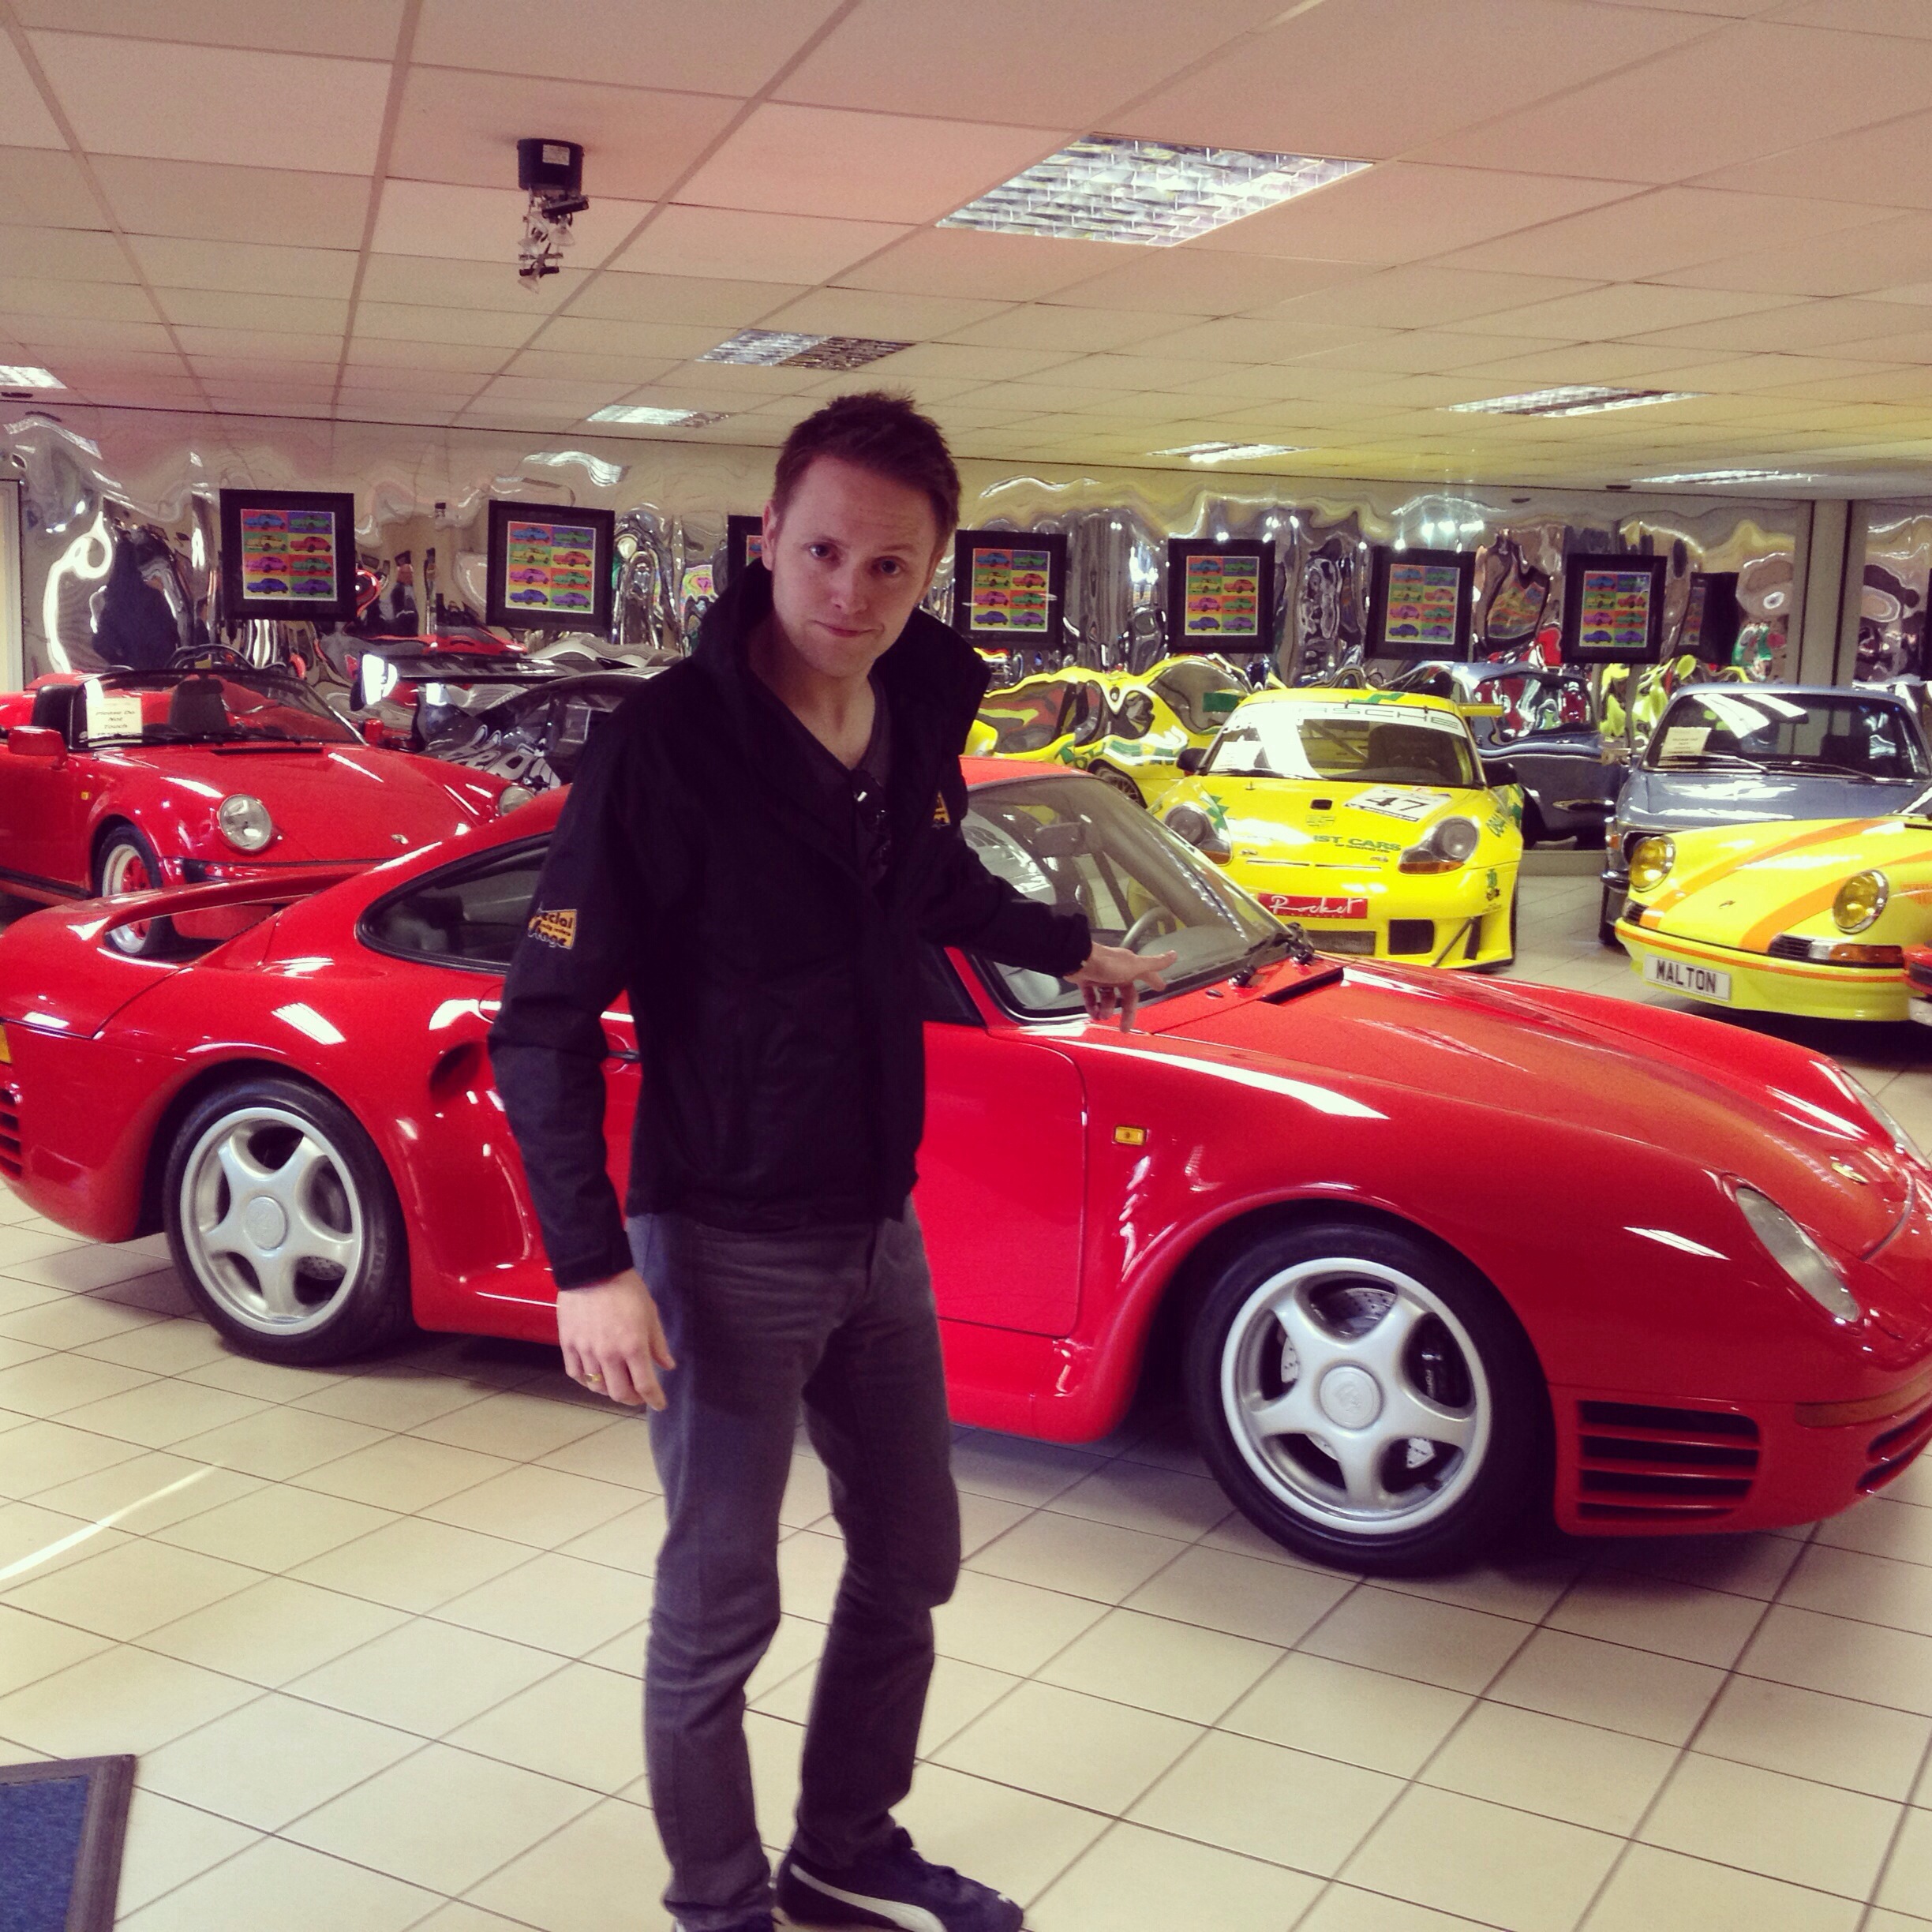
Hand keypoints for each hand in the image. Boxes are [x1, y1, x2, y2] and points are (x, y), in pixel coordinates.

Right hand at [557, 1267, 675, 1408]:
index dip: (654, 1399)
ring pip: (597, 1387)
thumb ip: (658, 1344)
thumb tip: (668, 1366)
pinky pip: (575, 1373)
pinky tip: (594, 1377)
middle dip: (632, 1399)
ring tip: (617, 1383)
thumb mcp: (650, 1314)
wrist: (593, 1269)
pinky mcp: (568, 1344)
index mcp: (633, 1347)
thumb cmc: (627, 1289)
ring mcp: (586, 1351)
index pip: (645, 1385)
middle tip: (638, 1395)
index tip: (659, 1405)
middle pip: (619, 1393)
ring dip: (610, 1390)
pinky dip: (586, 1381)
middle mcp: (609, 1354)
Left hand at [1069, 941, 1177, 1031]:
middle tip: (1125, 1029)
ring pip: (1107, 997)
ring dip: (1106, 1009)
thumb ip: (1154, 964)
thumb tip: (1175, 954)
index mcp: (1130, 967)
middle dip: (1126, 1012)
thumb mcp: (1134, 966)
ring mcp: (1100, 975)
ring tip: (1103, 1016)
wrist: (1078, 959)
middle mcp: (1116, 971)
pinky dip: (1093, 1006)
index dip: (1153, 981)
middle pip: (1126, 995)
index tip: (1160, 987)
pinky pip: (1091, 997)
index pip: (1146, 976)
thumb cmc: (1108, 964)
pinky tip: (1093, 1014)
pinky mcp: (1086, 980)